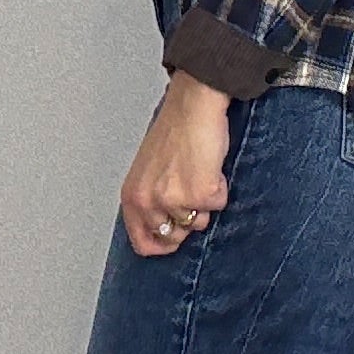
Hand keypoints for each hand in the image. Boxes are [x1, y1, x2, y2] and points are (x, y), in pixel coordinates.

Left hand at [121, 74, 231, 256]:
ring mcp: (175, 200)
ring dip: (205, 201)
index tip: (172, 243)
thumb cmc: (174, 131)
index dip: (160, 246)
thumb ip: (151, 200)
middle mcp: (149, 202)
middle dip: (187, 220)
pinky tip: (211, 166)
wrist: (193, 107)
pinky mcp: (201, 194)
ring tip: (199, 171)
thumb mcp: (148, 171)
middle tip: (190, 190)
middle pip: (174, 236)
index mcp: (133, 196)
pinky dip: (220, 188)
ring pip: (199, 221)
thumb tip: (165, 229)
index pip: (141, 242)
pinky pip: (219, 204)